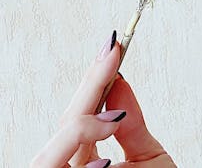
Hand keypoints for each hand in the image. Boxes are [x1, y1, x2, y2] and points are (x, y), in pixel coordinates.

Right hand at [30, 31, 176, 167]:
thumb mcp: (148, 156)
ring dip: (80, 125)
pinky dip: (77, 153)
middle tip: (113, 51)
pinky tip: (104, 154)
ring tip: (113, 116)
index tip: (113, 47)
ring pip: (51, 151)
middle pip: (65, 124)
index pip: (79, 116)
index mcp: (84, 160)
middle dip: (88, 88)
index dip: (94, 81)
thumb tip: (119, 81)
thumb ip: (133, 125)